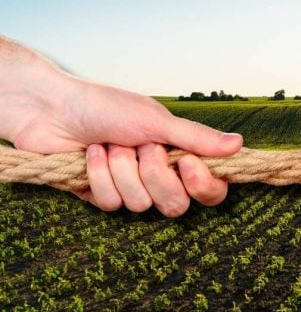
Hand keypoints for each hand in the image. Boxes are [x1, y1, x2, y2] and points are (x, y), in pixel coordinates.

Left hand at [0, 36, 242, 216]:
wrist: (52, 108)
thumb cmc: (107, 106)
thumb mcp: (158, 120)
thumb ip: (197, 138)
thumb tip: (238, 144)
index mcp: (180, 155)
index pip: (211, 190)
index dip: (203, 185)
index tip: (185, 162)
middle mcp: (160, 174)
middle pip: (177, 205)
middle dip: (154, 175)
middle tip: (141, 147)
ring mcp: (131, 187)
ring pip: (141, 204)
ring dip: (122, 170)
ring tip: (111, 144)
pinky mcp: (103, 195)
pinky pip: (112, 204)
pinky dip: (99, 176)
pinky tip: (92, 154)